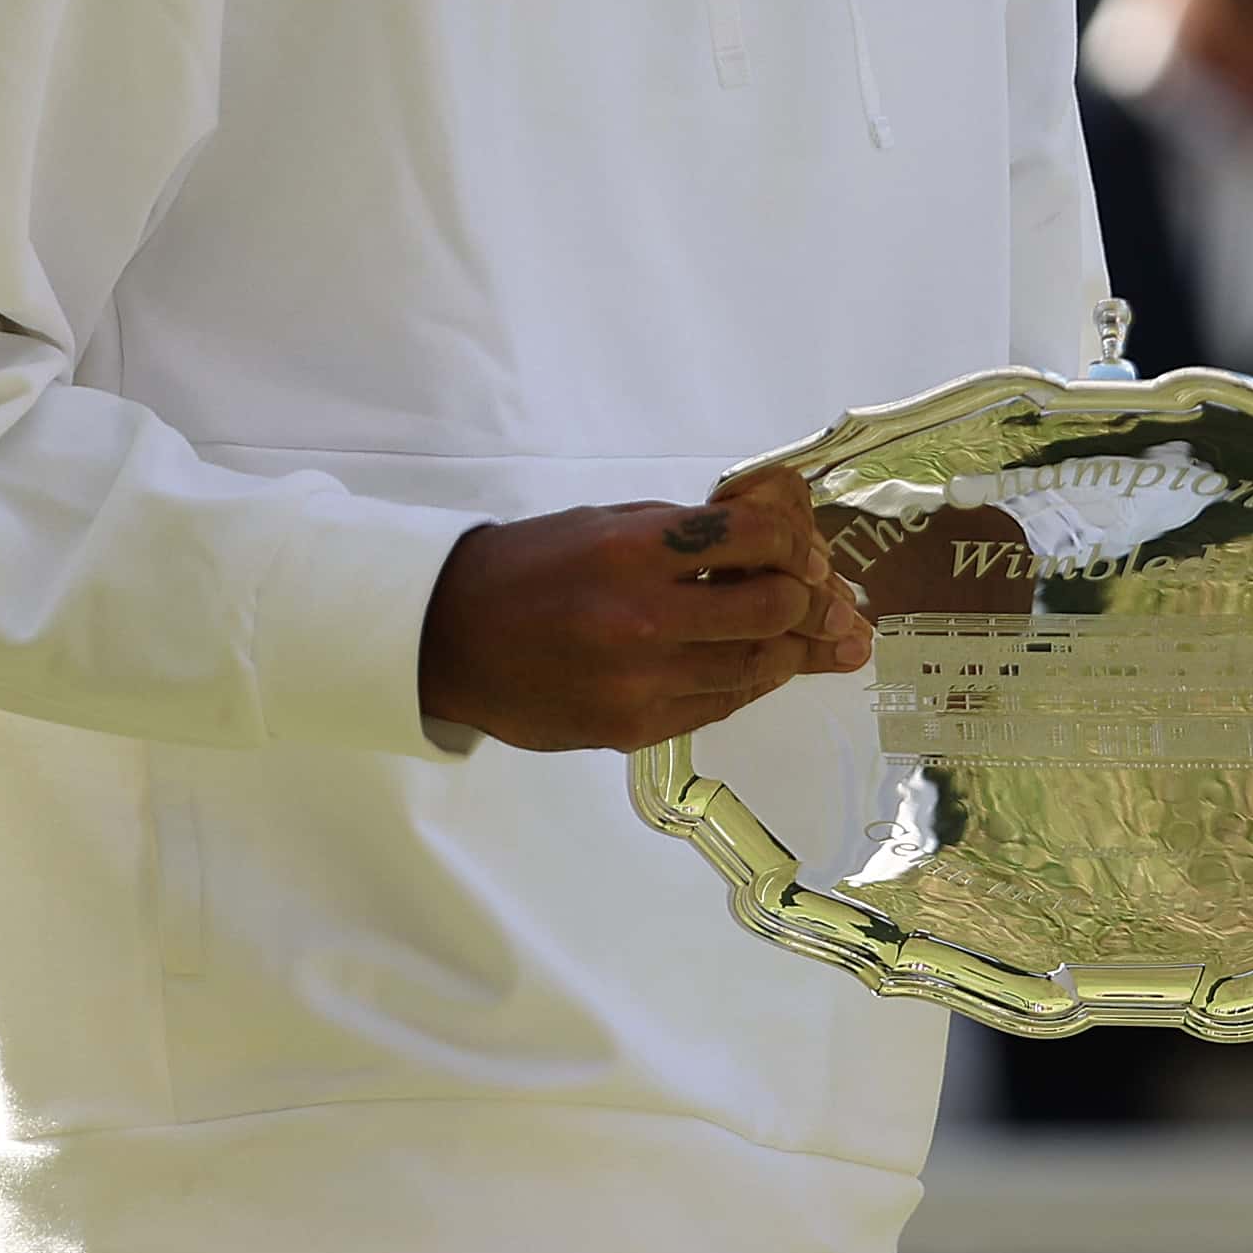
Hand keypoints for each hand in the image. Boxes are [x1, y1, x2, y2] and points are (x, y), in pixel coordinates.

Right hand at [420, 463, 870, 754]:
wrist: (448, 640)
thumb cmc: (529, 568)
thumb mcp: (602, 523)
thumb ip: (682, 534)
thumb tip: (768, 546)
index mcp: (632, 550)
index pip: (753, 538)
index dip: (792, 542)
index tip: (796, 549)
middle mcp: (642, 617)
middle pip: (771, 610)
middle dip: (801, 599)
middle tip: (804, 595)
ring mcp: (640, 682)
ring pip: (754, 667)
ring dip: (784, 649)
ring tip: (787, 635)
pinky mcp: (634, 729)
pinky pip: (718, 706)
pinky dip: (743, 683)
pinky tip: (746, 666)